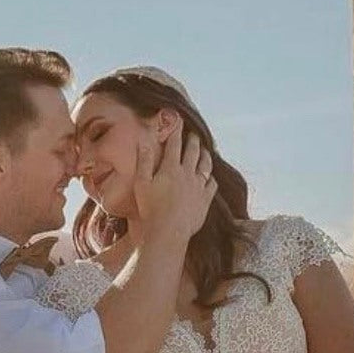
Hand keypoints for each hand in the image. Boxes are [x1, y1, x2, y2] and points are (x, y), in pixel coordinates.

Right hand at [134, 126, 216, 240]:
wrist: (169, 231)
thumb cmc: (151, 209)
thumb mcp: (141, 184)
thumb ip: (143, 162)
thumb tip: (144, 143)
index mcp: (171, 168)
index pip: (175, 144)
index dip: (177, 131)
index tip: (179, 121)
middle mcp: (188, 174)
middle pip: (193, 151)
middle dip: (193, 140)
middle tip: (193, 134)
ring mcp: (198, 186)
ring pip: (206, 165)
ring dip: (205, 155)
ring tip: (205, 150)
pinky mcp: (205, 200)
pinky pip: (212, 184)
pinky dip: (211, 177)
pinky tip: (210, 176)